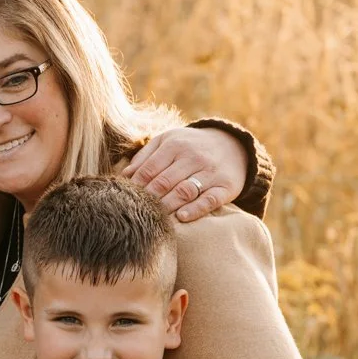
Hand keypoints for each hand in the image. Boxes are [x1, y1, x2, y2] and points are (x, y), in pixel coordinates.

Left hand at [124, 125, 247, 221]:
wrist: (233, 146)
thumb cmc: (190, 146)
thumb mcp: (168, 141)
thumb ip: (145, 156)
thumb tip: (124, 175)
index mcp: (175, 145)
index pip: (150, 169)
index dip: (136, 186)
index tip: (126, 199)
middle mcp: (193, 157)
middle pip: (165, 181)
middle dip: (148, 198)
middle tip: (137, 211)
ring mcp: (210, 172)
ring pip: (185, 191)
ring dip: (167, 205)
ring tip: (155, 217)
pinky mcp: (226, 187)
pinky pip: (210, 200)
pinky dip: (195, 209)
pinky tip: (181, 217)